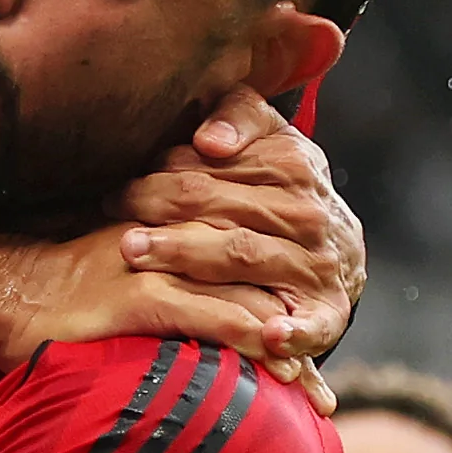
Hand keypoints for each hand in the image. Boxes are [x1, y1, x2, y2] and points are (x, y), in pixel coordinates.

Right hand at [0, 212, 337, 413]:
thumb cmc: (33, 271)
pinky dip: (244, 343)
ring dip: (284, 344)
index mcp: (161, 223)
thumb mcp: (100, 252)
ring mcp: (154, 271)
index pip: (239, 238)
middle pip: (253, 270)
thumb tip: (165, 286)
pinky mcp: (135, 302)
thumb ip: (142, 257)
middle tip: (331, 359)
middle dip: (296, 316)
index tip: (315, 309)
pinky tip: (274, 370)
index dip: (281, 272)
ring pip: (240, 297)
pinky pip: (204, 321)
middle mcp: (167, 242)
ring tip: (318, 391)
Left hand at [116, 86, 363, 357]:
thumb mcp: (269, 139)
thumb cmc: (284, 190)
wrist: (340, 249)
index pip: (209, 172)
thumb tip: (208, 140)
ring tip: (134, 252)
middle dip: (159, 216)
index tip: (119, 192)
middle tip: (111, 220)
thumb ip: (238, 116)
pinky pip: (312, 325)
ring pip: (243, 255)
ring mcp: (317, 265)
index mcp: (292, 165)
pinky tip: (268, 336)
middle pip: (219, 211)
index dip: (158, 180)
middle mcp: (305, 214)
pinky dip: (293, 332)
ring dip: (189, 256)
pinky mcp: (327, 314)